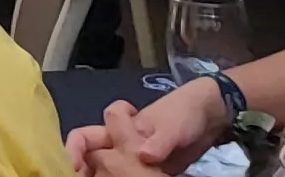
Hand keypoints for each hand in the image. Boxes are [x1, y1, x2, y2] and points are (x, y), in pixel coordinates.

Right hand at [66, 78, 228, 176]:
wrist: (211, 116)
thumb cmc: (184, 113)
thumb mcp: (171, 127)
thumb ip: (158, 142)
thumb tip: (144, 156)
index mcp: (118, 130)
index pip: (84, 137)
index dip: (73, 150)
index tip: (75, 168)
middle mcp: (121, 145)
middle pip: (93, 159)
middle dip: (86, 172)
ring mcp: (136, 159)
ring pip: (111, 171)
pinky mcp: (152, 170)